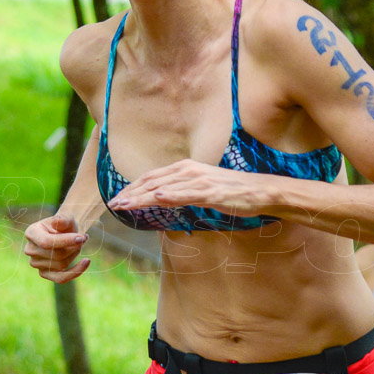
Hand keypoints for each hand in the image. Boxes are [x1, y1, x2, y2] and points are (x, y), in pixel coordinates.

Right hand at [24, 214, 89, 282]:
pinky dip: (75, 271)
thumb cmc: (65, 224)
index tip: (82, 237)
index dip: (66, 241)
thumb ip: (63, 219)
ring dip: (75, 254)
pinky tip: (86, 262)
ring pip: (61, 264)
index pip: (46, 242)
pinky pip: (60, 278)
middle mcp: (30, 249)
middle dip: (74, 247)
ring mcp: (35, 263)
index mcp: (31, 233)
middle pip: (56, 254)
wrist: (66, 232)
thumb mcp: (66, 218)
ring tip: (78, 244)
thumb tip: (57, 221)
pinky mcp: (44, 273)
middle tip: (82, 238)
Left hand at [106, 159, 270, 217]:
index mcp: (186, 168)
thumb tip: (162, 199)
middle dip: (130, 193)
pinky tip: (157, 199)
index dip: (132, 188)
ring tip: (124, 205)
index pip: (152, 178)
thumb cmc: (233, 192)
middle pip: (152, 182)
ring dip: (142, 197)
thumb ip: (181, 192)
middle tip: (113, 205)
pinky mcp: (211, 192)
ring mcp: (200, 180)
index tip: (117, 199)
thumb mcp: (202, 190)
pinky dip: (171, 196)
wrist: (260, 191)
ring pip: (164, 188)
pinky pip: (187, 194)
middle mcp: (189, 170)